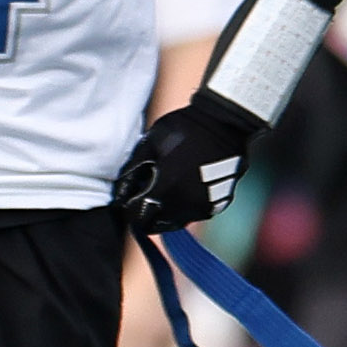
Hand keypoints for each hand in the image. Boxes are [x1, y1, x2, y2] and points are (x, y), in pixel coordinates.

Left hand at [111, 93, 264, 232]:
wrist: (225, 122)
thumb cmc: (183, 128)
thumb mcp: (149, 144)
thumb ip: (132, 172)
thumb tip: (122, 193)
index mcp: (166, 190)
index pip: (138, 218)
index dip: (131, 209)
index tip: (131, 197)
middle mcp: (187, 205)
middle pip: (158, 224)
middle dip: (149, 212)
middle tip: (148, 190)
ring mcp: (207, 206)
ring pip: (179, 220)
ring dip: (170, 210)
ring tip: (170, 183)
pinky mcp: (222, 203)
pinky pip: (198, 212)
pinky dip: (189, 205)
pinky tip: (188, 183)